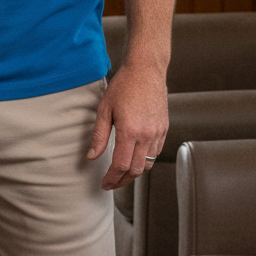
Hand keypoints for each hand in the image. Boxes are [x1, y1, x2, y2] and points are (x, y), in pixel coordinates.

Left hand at [87, 62, 167, 189]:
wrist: (145, 71)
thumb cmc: (124, 86)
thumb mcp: (105, 109)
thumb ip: (99, 135)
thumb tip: (92, 156)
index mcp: (130, 131)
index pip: (121, 165)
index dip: (112, 178)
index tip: (105, 184)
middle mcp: (147, 135)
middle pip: (136, 170)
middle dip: (122, 181)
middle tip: (111, 183)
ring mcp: (158, 133)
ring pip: (148, 164)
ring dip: (134, 173)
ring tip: (122, 174)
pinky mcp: (164, 129)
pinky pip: (156, 153)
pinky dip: (145, 161)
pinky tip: (135, 158)